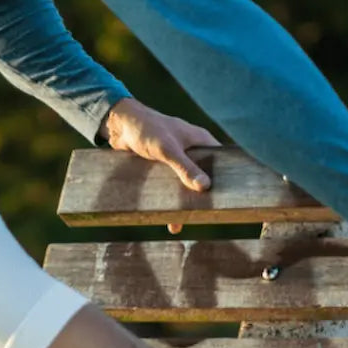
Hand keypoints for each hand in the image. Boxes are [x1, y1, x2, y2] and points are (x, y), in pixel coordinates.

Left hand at [100, 98, 219, 233]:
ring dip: (183, 202)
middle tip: (203, 217)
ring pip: (185, 184)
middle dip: (202, 197)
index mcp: (201, 141)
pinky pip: (170, 186)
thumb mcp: (167, 149)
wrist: (119, 125)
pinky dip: (169, 200)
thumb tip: (205, 186)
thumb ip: (185, 167)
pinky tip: (167, 217)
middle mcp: (192, 151)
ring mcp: (177, 160)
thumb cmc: (146, 128)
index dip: (226, 179)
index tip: (229, 199)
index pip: (222, 162)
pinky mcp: (162, 168)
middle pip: (203, 177)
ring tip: (179, 222)